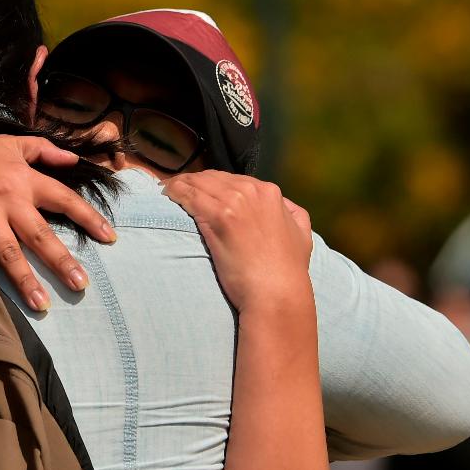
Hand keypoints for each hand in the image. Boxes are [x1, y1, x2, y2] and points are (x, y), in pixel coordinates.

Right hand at [0, 134, 116, 311]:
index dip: (88, 217)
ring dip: (24, 280)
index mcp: (23, 180)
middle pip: (40, 234)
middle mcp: (6, 200)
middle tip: (81, 285)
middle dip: (61, 261)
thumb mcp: (9, 143)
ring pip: (7, 253)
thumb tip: (73, 160)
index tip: (109, 238)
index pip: (63, 199)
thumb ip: (43, 150)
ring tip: (42, 305)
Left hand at [160, 170, 312, 312]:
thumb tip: (285, 206)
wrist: (277, 292)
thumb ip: (292, 214)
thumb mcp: (301, 234)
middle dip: (195, 181)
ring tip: (168, 190)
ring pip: (198, 183)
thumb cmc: (288, 270)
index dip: (214, 184)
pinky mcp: (218, 217)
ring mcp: (234, 202)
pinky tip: (167, 194)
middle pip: (213, 178)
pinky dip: (176, 191)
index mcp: (270, 193)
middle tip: (177, 188)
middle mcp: (252, 191)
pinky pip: (189, 195)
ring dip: (181, 184)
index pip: (233, 179)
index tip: (200, 190)